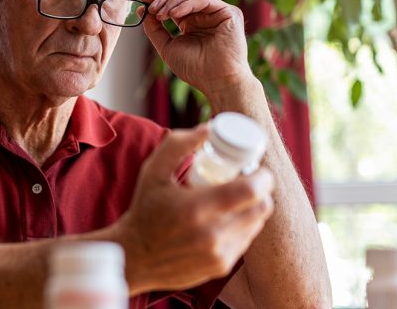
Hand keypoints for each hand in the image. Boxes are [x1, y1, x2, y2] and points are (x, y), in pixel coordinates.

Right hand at [115, 126, 274, 292]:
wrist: (133, 256)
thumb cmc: (144, 209)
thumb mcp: (153, 172)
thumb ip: (178, 145)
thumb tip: (209, 129)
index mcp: (198, 207)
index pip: (252, 190)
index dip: (262, 176)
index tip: (255, 169)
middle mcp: (213, 234)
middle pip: (262, 208)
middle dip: (261, 191)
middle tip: (247, 181)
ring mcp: (219, 253)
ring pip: (256, 224)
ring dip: (251, 209)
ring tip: (232, 200)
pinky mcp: (221, 267)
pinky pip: (244, 241)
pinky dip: (240, 227)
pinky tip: (223, 220)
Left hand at [138, 0, 253, 95]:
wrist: (216, 81)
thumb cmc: (194, 69)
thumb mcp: (167, 46)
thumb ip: (155, 28)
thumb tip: (142, 9)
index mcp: (191, 22)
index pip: (175, 1)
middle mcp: (205, 15)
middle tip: (151, 7)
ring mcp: (217, 12)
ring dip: (173, 0)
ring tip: (161, 14)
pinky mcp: (229, 12)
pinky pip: (205, 0)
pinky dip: (187, 4)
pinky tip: (174, 13)